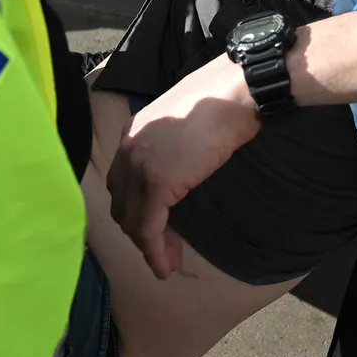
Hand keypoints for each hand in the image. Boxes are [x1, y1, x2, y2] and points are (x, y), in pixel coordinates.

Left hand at [108, 53, 258, 277]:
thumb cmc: (221, 99)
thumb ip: (174, 142)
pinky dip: (154, 251)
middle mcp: (128, 150)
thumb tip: (185, 159)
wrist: (234, 91)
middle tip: (163, 249)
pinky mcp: (157, 183)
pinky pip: (148, 228)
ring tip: (166, 263)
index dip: (136, 208)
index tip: (156, 226)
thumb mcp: (185, 120)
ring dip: (147, 247)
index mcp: (134, 133)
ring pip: (132, 220)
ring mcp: (139, 166)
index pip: (122, 182)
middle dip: (139, 231)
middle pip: (122, 203)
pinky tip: (166, 264)